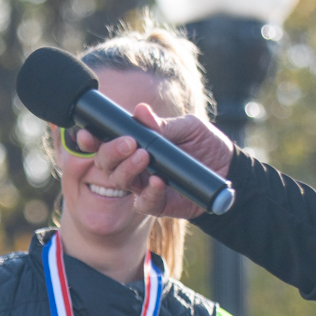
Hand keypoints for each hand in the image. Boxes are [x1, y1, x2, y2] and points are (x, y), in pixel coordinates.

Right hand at [70, 105, 235, 221]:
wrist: (229, 170)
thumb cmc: (206, 145)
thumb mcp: (188, 127)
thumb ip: (163, 124)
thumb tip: (140, 111)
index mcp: (136, 144)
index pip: (106, 142)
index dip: (92, 139)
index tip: (86, 134)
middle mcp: (135, 166)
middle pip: (106, 163)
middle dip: (111, 152)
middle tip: (128, 143)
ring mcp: (144, 186)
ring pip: (121, 182)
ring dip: (128, 169)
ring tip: (144, 156)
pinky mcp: (158, 204)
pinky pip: (145, 202)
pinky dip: (150, 191)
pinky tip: (158, 181)